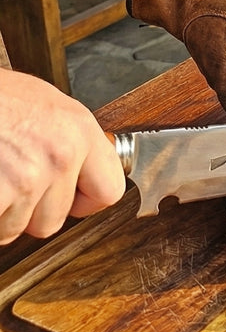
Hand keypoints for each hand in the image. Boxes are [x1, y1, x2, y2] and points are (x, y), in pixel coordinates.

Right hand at [0, 70, 125, 243]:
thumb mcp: (43, 103)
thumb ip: (66, 139)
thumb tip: (80, 172)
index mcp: (78, 129)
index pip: (109, 190)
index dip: (84, 201)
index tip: (71, 198)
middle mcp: (60, 155)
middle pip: (54, 220)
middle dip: (28, 211)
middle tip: (9, 179)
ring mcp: (29, 178)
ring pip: (17, 229)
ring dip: (0, 213)